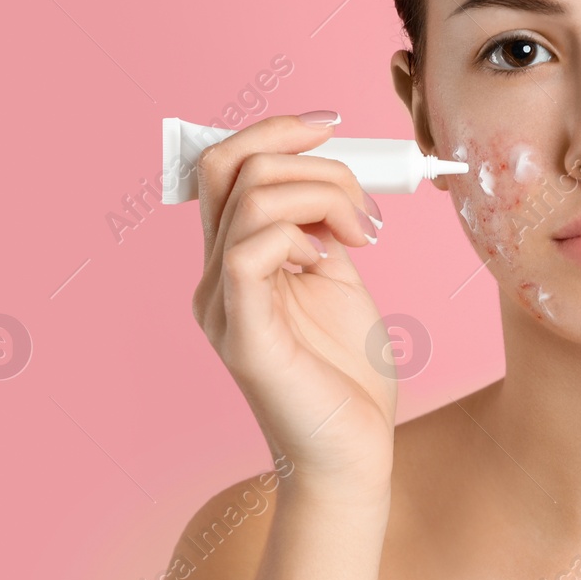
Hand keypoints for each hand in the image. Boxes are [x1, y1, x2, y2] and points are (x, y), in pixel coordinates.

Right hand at [189, 112, 396, 500]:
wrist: (357, 453)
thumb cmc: (349, 376)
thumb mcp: (339, 279)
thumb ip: (320, 229)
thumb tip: (325, 178)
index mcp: (235, 259)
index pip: (225, 164)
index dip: (274, 131)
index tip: (332, 126)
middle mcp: (215, 276)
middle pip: (228, 166)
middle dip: (310, 162)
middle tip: (365, 205)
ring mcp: (222, 304)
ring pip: (250, 200)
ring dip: (324, 196)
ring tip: (364, 234)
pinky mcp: (242, 333)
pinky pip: (248, 251)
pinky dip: (298, 237)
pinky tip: (330, 262)